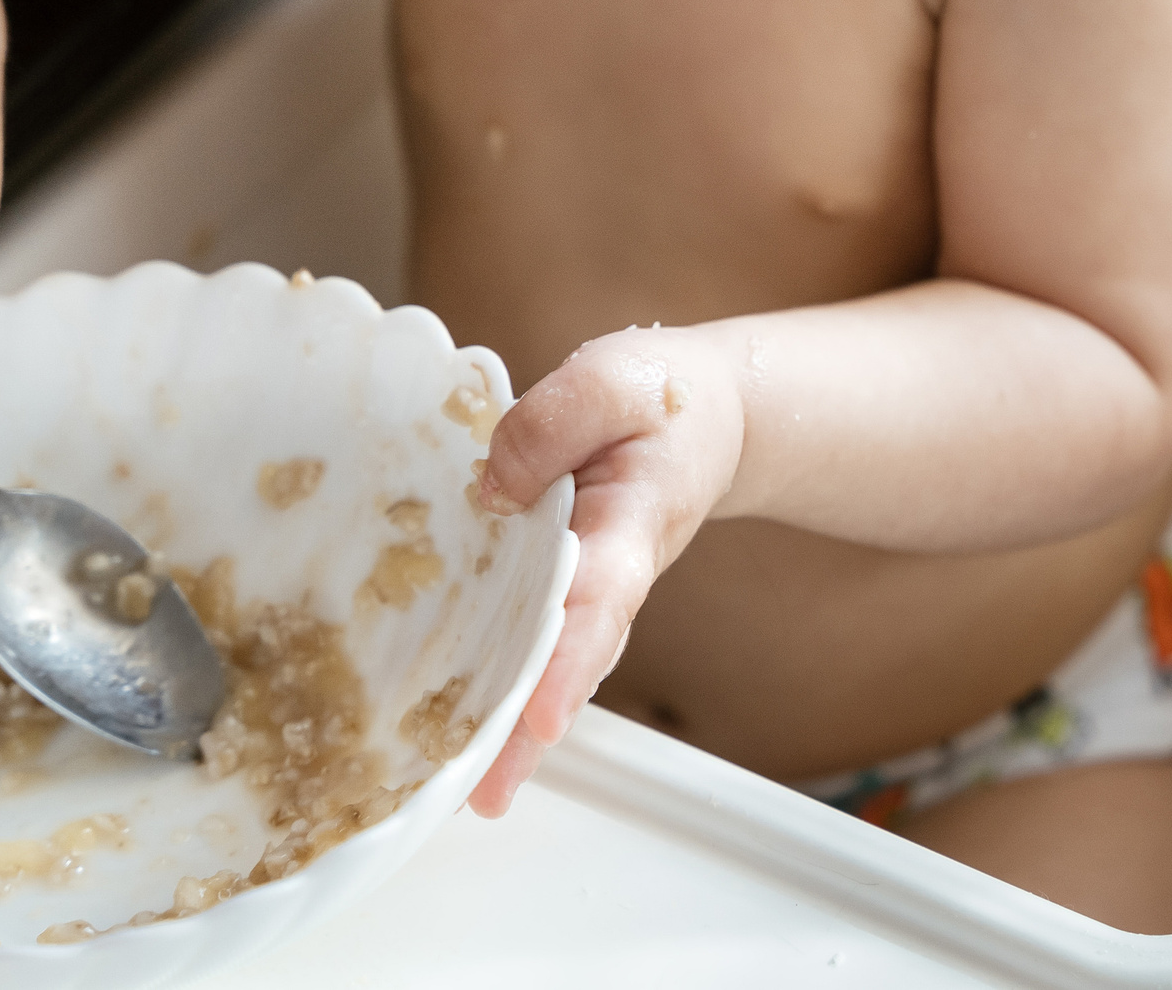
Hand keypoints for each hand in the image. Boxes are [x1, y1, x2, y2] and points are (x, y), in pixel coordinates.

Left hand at [463, 325, 743, 816]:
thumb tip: (491, 490)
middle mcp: (614, 572)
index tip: (543, 716)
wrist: (711, 412)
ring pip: (555, 665)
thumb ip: (553, 421)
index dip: (570, 657)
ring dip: (516, 728)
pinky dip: (505, 688)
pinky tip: (460, 729)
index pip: (601, 596)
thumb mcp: (612, 379)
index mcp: (632, 522)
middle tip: (487, 792)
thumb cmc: (662, 393)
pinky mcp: (563, 587)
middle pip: (575, 660)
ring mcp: (591, 588)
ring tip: (472, 790)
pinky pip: (535, 642)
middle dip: (532, 728)